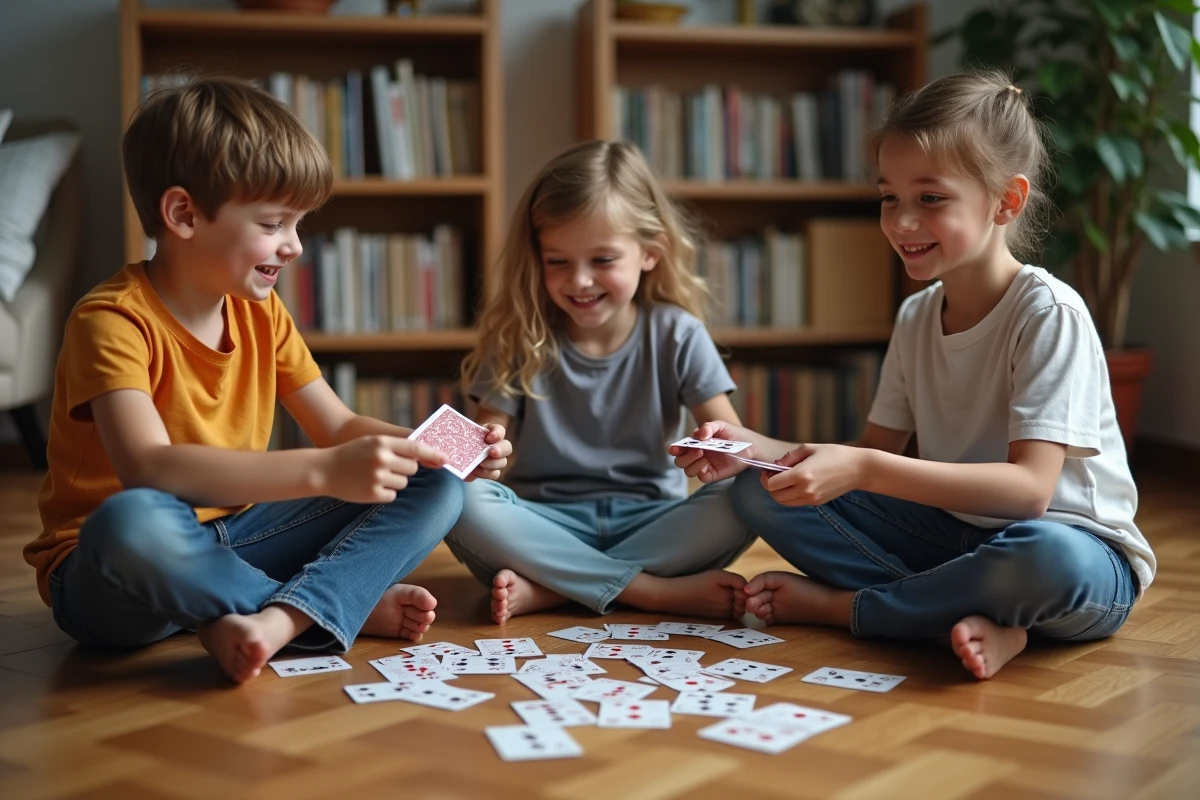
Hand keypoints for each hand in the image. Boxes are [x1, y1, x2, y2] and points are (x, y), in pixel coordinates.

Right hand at [320, 435, 445, 502]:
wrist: (323, 470)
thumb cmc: (351, 454)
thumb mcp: (372, 442)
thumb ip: (396, 446)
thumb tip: (424, 456)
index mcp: (382, 442)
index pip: (416, 448)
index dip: (433, 454)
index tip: (446, 460)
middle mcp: (381, 459)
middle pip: (412, 468)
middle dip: (405, 469)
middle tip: (389, 467)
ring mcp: (377, 477)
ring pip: (404, 483)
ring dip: (395, 481)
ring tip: (375, 476)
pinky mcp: (373, 494)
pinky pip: (393, 495)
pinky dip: (385, 493)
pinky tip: (370, 486)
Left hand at [467, 423, 511, 481]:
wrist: (463, 449)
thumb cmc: (465, 439)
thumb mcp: (465, 433)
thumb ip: (466, 434)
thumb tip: (459, 441)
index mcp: (493, 433)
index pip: (500, 430)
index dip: (497, 434)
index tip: (488, 438)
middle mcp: (498, 446)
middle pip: (507, 448)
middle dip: (500, 450)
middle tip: (491, 452)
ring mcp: (496, 460)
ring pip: (502, 462)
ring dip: (492, 464)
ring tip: (480, 464)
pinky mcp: (489, 471)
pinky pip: (494, 474)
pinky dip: (486, 473)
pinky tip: (476, 471)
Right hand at [669, 420, 755, 483]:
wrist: (749, 446)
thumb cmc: (733, 434)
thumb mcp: (720, 426)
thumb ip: (708, 427)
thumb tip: (698, 435)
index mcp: (695, 444)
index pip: (678, 448)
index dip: (673, 449)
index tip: (674, 448)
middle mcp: (697, 456)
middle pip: (680, 462)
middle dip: (684, 457)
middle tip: (698, 449)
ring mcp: (704, 466)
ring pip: (688, 471)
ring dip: (691, 463)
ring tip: (702, 455)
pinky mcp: (712, 474)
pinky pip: (701, 477)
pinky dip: (700, 471)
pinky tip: (706, 463)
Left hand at [762, 443, 864, 505]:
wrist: (859, 469)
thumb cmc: (834, 454)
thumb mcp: (809, 448)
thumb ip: (788, 458)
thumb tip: (775, 466)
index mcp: (801, 475)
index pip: (771, 484)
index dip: (765, 478)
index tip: (768, 470)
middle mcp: (805, 490)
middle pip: (775, 496)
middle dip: (770, 486)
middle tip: (773, 475)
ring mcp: (811, 499)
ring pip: (784, 502)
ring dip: (779, 493)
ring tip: (784, 480)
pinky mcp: (817, 502)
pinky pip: (795, 503)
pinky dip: (790, 496)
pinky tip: (794, 484)